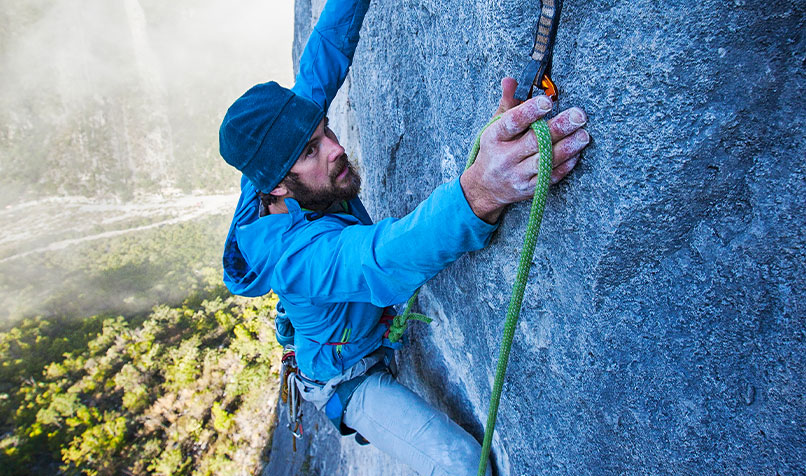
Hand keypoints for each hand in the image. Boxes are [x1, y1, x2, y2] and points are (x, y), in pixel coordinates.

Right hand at [460, 77, 589, 222]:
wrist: (485, 187)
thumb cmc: (495, 150)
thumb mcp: (496, 126)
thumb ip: (508, 103)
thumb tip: (511, 80)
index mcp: (495, 137)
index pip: (512, 122)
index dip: (529, 111)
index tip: (547, 101)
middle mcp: (505, 157)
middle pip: (535, 141)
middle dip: (559, 128)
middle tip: (579, 115)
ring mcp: (518, 175)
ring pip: (545, 161)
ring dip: (567, 148)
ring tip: (584, 135)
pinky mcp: (529, 189)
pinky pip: (550, 177)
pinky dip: (565, 165)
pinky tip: (577, 153)